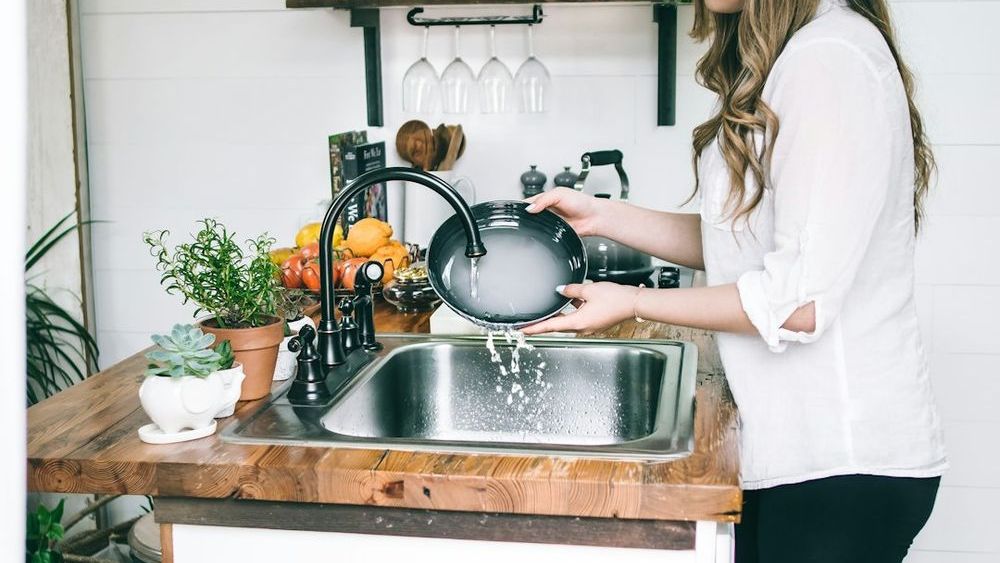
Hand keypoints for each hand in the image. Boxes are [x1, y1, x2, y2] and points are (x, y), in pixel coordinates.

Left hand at [521, 282, 638, 335]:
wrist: (633, 303)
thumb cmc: (615, 299)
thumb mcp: (589, 290)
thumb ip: (572, 290)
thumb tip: (561, 289)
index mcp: (578, 322)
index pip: (550, 326)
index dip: (535, 328)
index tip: (522, 330)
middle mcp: (582, 327)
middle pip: (557, 326)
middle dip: (543, 323)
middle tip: (528, 323)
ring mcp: (589, 326)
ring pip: (568, 321)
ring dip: (557, 316)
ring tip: (546, 310)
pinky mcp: (594, 322)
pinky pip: (578, 317)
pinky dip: (571, 311)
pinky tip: (570, 300)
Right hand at [524, 187, 607, 236]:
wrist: (594, 217)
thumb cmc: (582, 202)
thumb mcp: (560, 194)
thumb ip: (543, 199)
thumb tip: (530, 208)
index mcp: (545, 198)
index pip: (528, 202)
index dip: (521, 206)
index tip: (516, 210)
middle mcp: (546, 210)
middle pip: (529, 215)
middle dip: (525, 218)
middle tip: (524, 219)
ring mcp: (550, 222)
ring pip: (534, 226)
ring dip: (533, 227)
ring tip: (533, 225)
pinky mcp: (554, 232)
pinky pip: (543, 235)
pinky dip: (541, 235)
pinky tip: (541, 233)